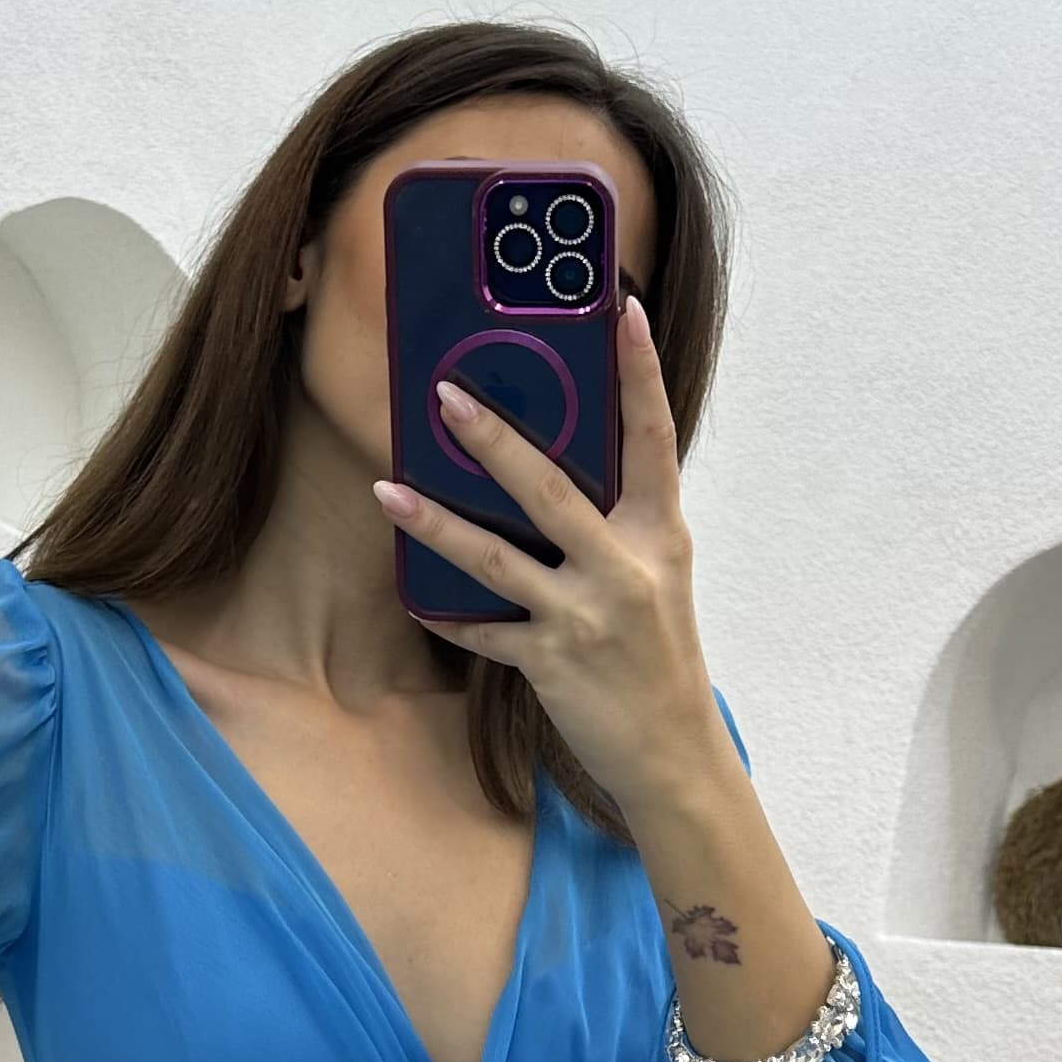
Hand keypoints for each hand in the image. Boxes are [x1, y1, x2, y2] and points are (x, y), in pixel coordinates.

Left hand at [378, 293, 842, 1053]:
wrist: (673, 754)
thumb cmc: (658, 657)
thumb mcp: (656, 578)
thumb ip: (616, 525)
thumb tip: (551, 467)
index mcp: (661, 535)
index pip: (653, 437)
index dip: (638, 372)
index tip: (622, 307)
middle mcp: (627, 569)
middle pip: (554, 490)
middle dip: (496, 441)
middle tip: (445, 394)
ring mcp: (587, 618)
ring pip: (500, 559)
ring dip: (437, 524)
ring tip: (388, 489)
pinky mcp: (552, 664)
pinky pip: (484, 631)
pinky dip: (447, 612)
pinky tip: (411, 593)